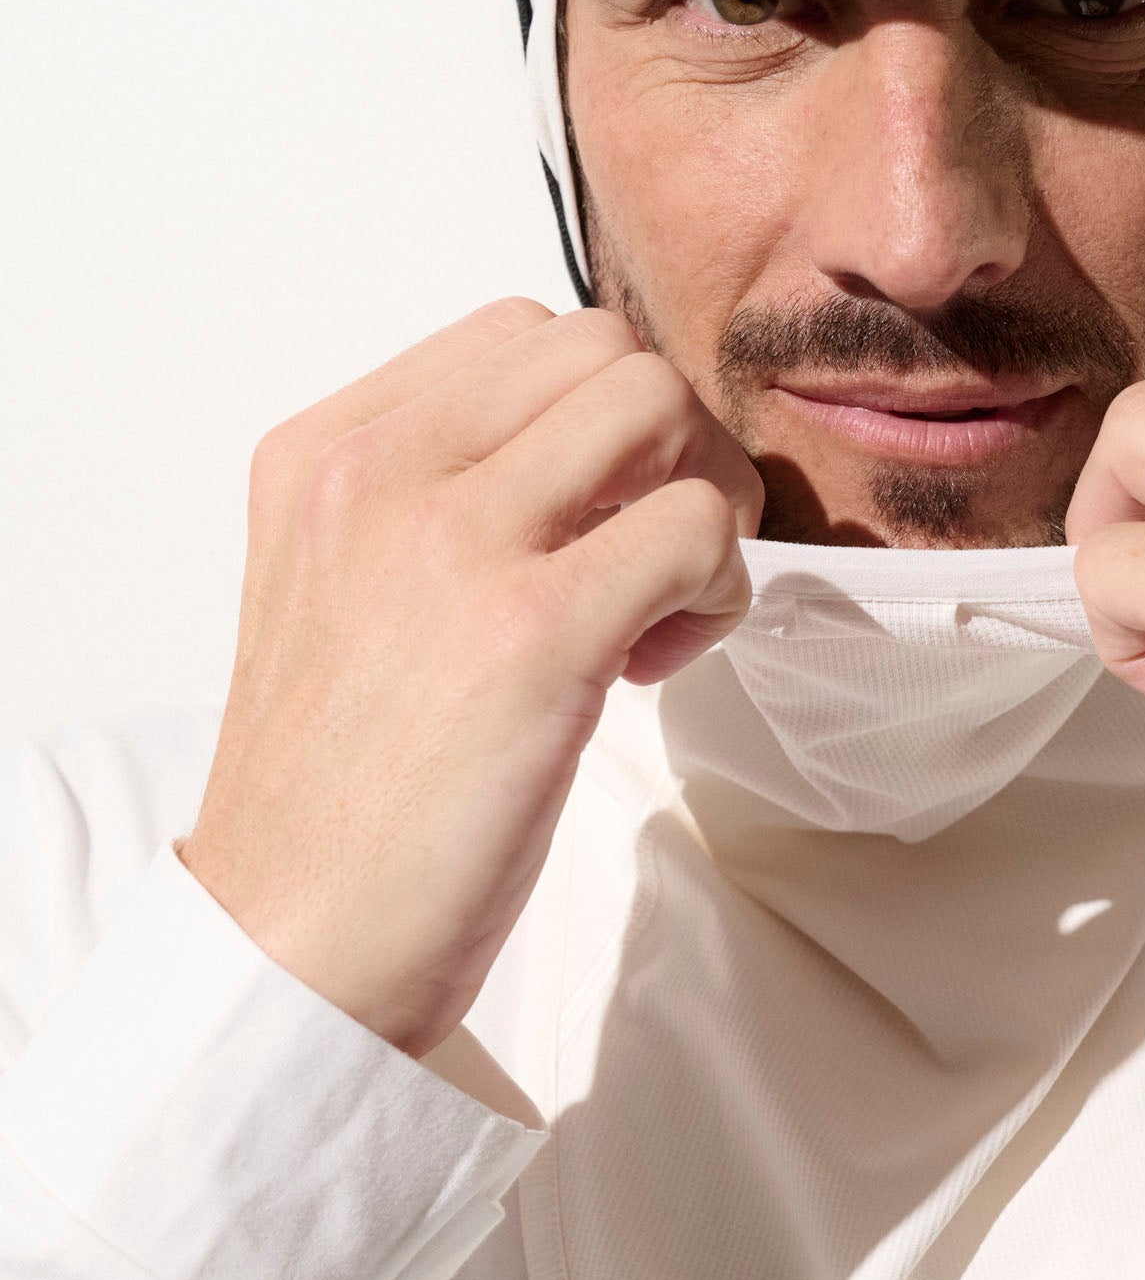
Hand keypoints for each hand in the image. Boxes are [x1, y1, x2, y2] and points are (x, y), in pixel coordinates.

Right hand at [180, 299, 761, 1061]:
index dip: (592, 422)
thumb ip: (434, 506)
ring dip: (700, 502)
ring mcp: (451, 541)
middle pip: (602, 348)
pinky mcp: (532, 630)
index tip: (579, 530)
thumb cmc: (338, 795)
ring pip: (658, 405)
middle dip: (666, 445)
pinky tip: (653, 668)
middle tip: (648, 562)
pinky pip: (694, 527)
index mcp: (325, 455)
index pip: (519, 337)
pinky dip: (717, 590)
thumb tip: (600, 469)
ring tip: (658, 610)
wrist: (292, 942)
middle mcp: (377, 472)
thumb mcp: (338, 596)